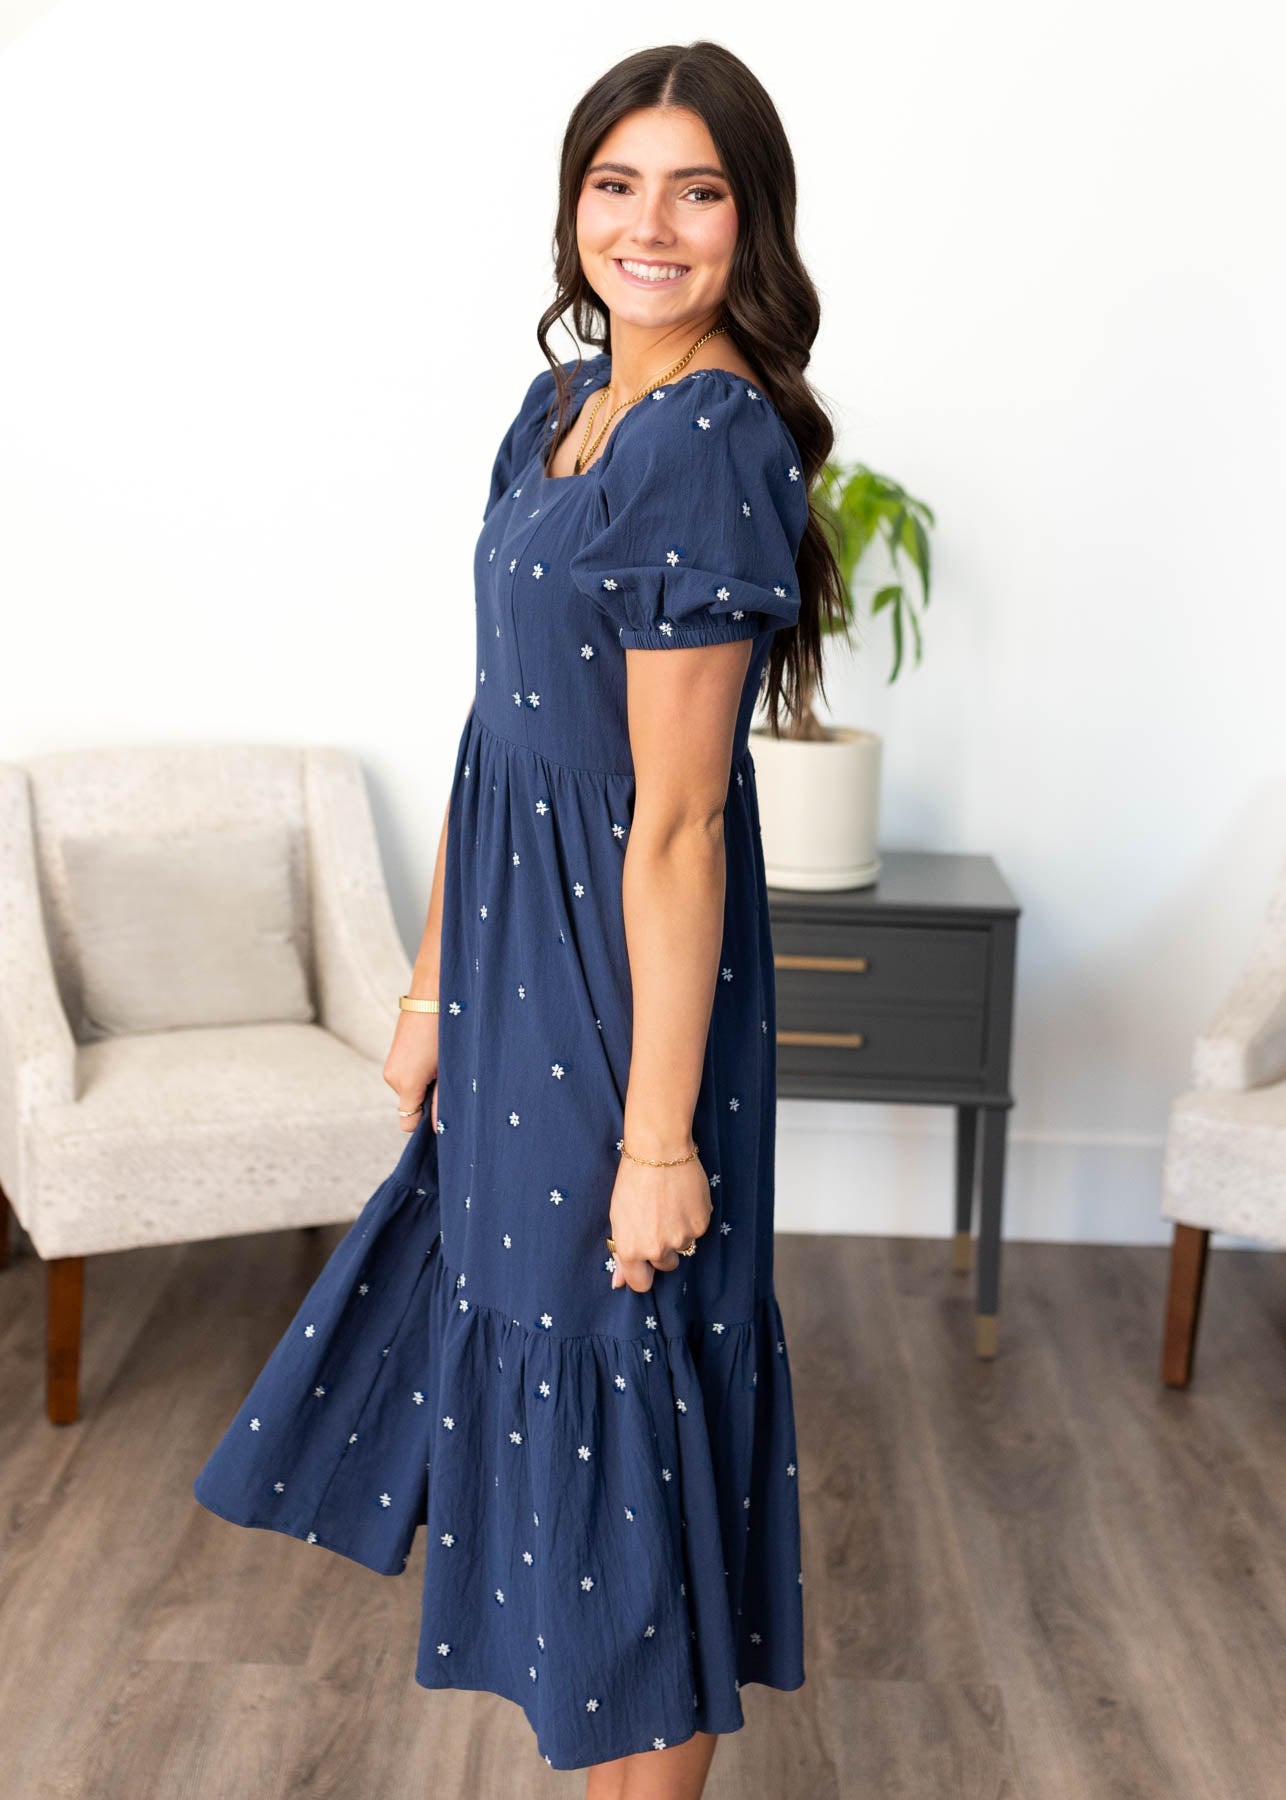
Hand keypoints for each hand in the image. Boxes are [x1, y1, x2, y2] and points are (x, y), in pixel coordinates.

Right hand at [383, 1012, 439, 1133]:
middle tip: (449, 1077)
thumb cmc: (447, 1030)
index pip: (408, 1123)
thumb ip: (443, 1100)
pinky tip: (434, 1055)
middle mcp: (392, 1077)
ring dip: (426, 1084)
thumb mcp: (450, 1068)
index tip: (445, 1109)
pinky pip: (406, 1076)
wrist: (434, 993)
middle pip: (410, 1106)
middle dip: (429, 1099)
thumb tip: (440, 1127)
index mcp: (405, 1083)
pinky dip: (420, 1072)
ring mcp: (391, 1065)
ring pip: (409, 1090)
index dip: (426, 1121)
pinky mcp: (394, 1054)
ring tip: (442, 1062)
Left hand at [608, 1153, 712, 1293]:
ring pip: (683, 1246)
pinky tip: (683, 1199)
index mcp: (631, 1250)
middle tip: (657, 1221)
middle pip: (665, 1266)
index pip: (641, 1284)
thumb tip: (618, 1284)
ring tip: (670, 1205)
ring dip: (678, 1233)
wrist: (659, 1151)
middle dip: (662, 1250)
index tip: (644, 1261)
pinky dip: (692, 1219)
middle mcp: (657, 1249)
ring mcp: (682, 1238)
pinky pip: (697, 1230)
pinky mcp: (701, 1225)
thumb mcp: (618, 1219)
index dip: (643, 1272)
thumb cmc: (632, 1181)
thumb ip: (621, 1254)